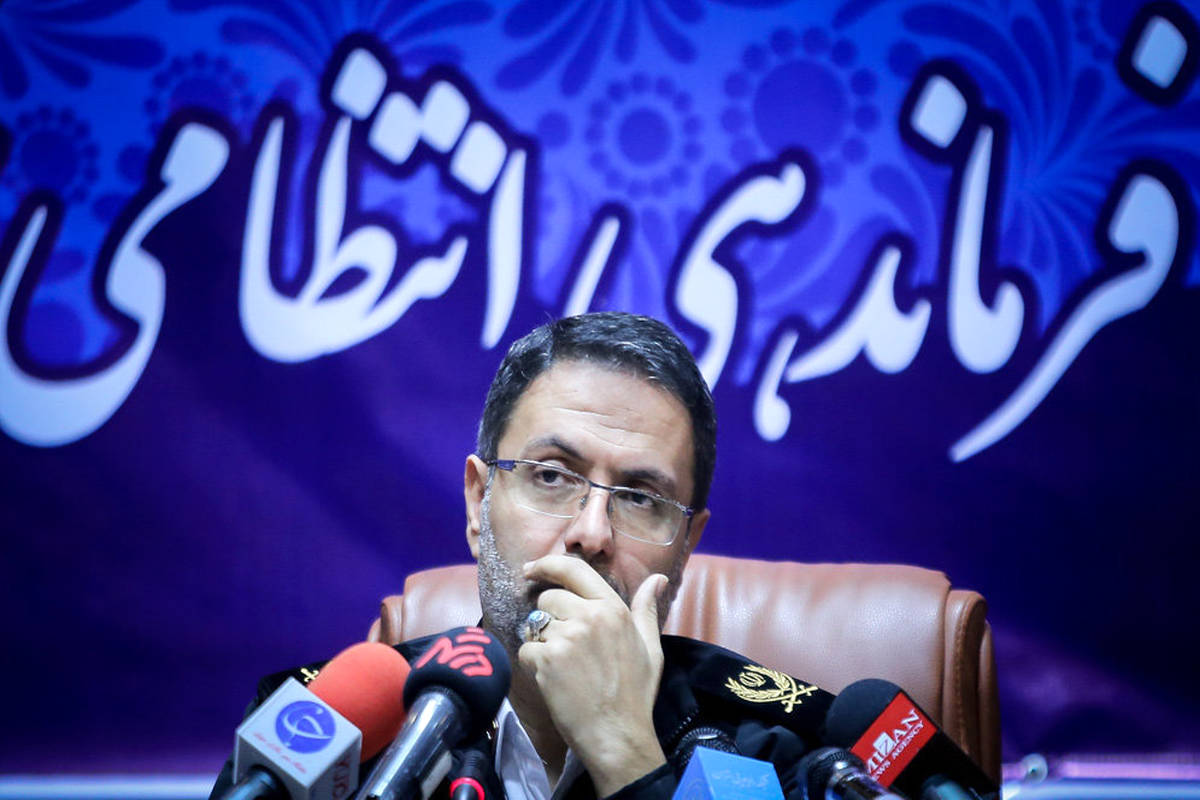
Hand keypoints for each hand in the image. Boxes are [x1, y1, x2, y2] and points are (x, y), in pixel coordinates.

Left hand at [518, 555, 669, 794]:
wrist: (618, 735)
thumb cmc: (635, 693)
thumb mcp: (651, 647)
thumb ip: (646, 609)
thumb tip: (658, 578)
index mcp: (613, 609)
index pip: (574, 570)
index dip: (547, 564)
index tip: (532, 568)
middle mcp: (589, 617)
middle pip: (548, 599)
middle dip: (549, 618)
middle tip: (565, 646)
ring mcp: (567, 637)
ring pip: (535, 625)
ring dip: (542, 643)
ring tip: (563, 667)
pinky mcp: (547, 660)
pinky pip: (526, 650)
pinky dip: (533, 665)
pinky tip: (554, 681)